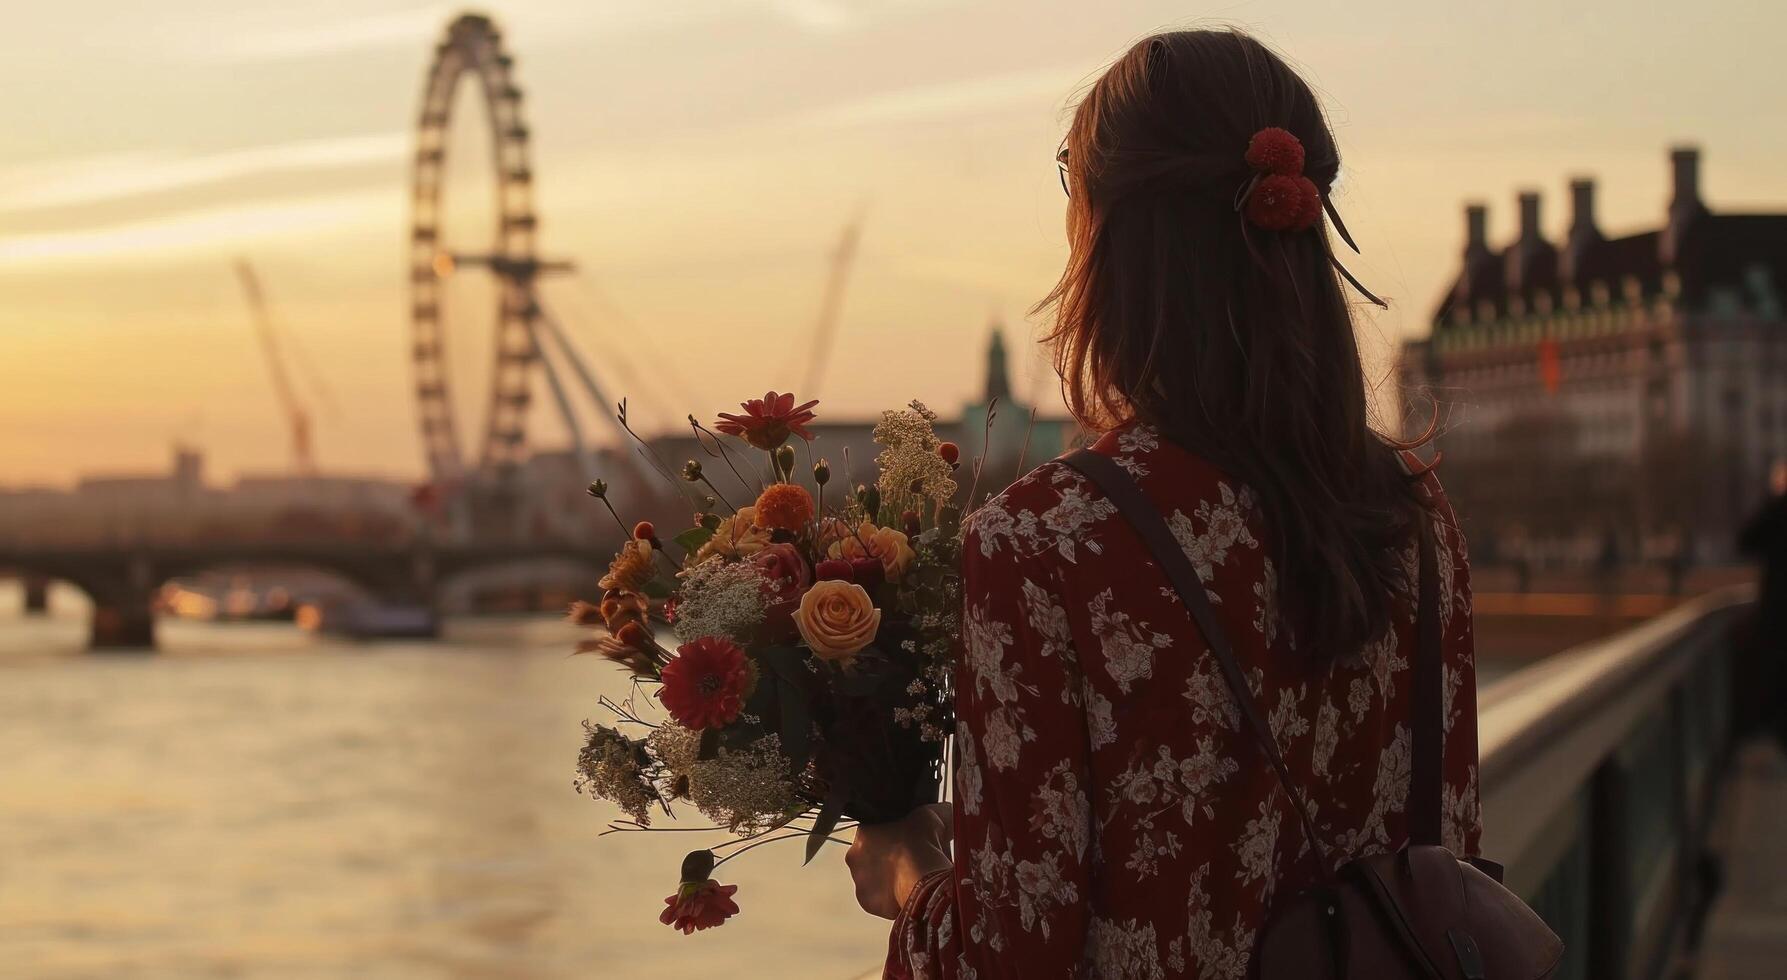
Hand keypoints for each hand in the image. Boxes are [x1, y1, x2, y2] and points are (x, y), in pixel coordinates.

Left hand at [846, 803, 953, 919]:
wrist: (923, 883)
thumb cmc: (922, 848)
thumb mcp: (933, 816)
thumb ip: (935, 810)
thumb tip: (944, 810)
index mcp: (863, 834)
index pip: (874, 830)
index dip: (893, 834)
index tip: (908, 840)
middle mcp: (855, 858)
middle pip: (872, 855)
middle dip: (889, 858)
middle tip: (911, 859)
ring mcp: (860, 883)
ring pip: (875, 878)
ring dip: (889, 878)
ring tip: (912, 878)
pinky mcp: (868, 904)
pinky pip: (880, 899)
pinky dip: (892, 897)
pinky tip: (909, 892)